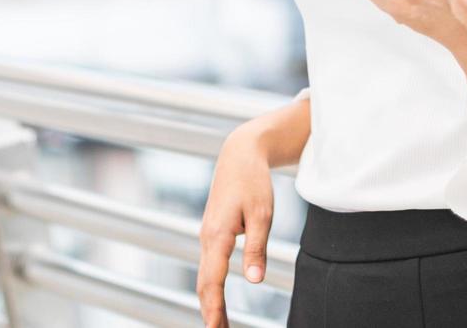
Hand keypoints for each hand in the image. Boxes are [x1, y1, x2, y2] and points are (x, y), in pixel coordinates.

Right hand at [196, 127, 273, 327]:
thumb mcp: (262, 215)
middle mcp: (207, 237)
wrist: (239, 155)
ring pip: (204, 275)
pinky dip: (210, 286)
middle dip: (209, 311)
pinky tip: (216, 297)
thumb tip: (254, 281)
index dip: (214, 307)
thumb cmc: (253, 181)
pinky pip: (208, 265)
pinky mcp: (212, 232)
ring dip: (209, 301)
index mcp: (217, 235)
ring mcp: (207, 234)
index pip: (213, 281)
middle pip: (204, 283)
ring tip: (217, 324)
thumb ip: (257, 249)